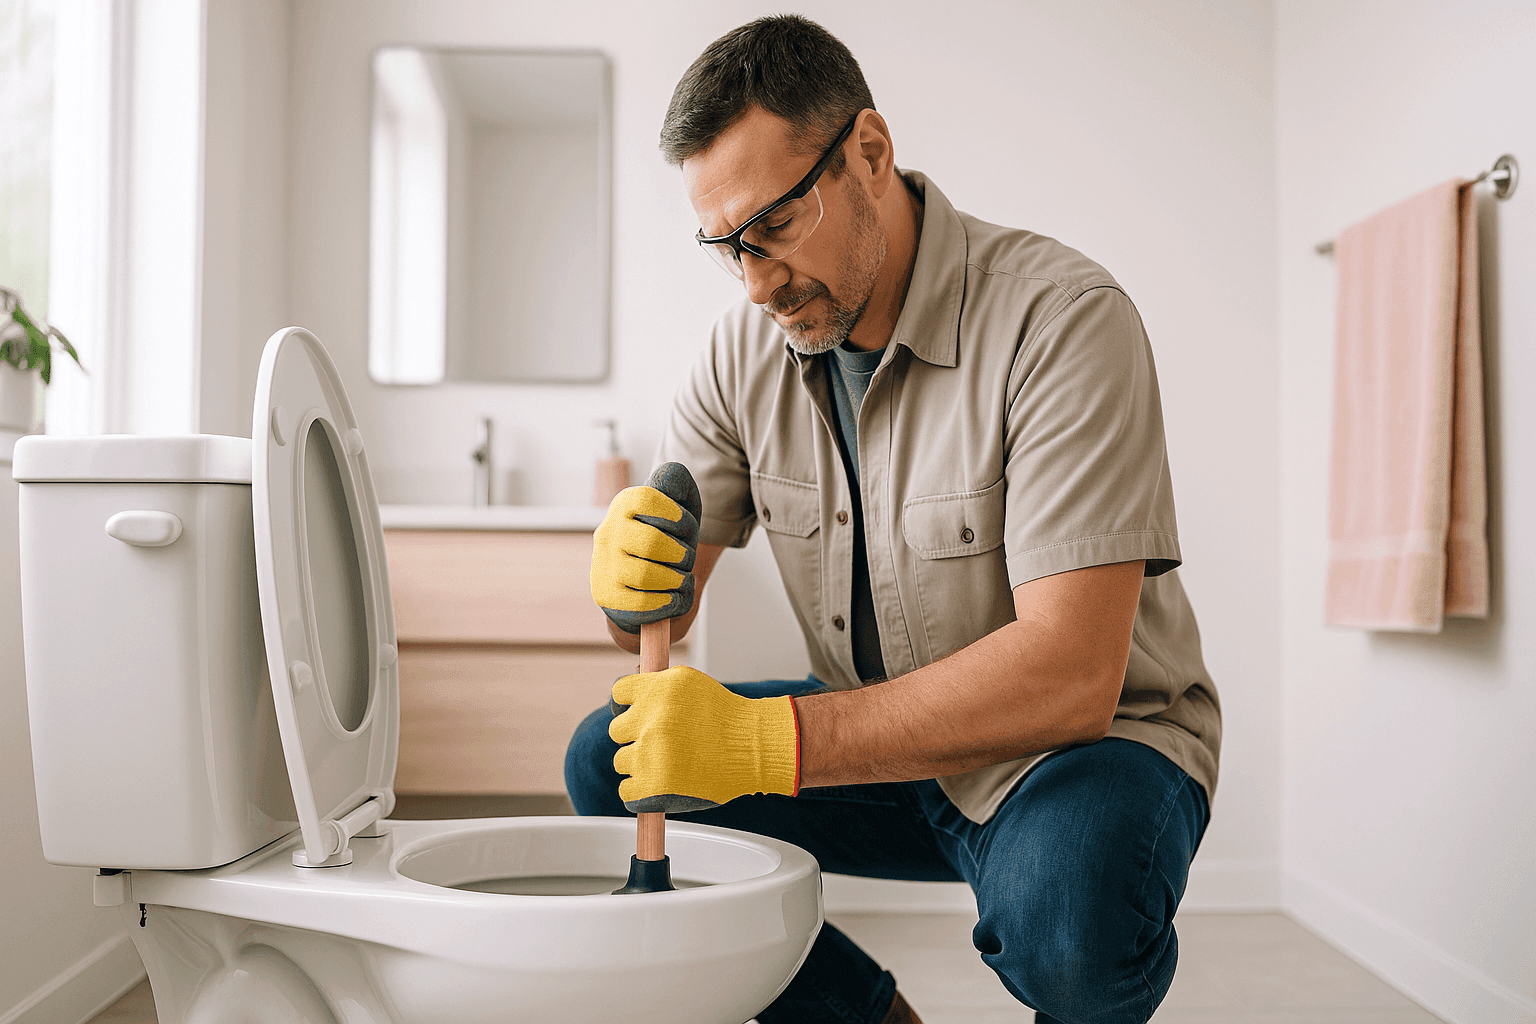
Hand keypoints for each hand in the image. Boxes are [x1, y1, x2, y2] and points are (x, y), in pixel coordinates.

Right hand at [590, 463, 700, 633]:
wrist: (645, 584)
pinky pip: (641, 604)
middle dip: (681, 553)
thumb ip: (677, 483)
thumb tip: (671, 480)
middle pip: (651, 541)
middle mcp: (606, 532)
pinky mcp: (606, 596)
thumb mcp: (679, 507)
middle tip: (686, 559)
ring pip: (644, 575)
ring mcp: (602, 566)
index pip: (646, 498)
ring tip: (680, 579)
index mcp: (624, 504)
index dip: (675, 513)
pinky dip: (668, 602)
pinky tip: (673, 596)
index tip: (684, 526)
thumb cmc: (668, 539)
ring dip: (676, 580)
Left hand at [609, 666, 799, 812]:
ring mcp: (648, 755)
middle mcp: (649, 721)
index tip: (637, 715)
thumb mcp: (689, 684)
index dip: (627, 706)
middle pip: (618, 730)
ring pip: (622, 761)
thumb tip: (630, 697)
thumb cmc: (727, 718)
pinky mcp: (651, 786)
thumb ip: (657, 687)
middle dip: (637, 736)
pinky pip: (626, 791)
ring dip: (640, 764)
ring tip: (668, 764)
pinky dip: (639, 792)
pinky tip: (658, 785)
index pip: (619, 694)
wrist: (752, 748)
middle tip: (662, 743)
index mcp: (657, 691)